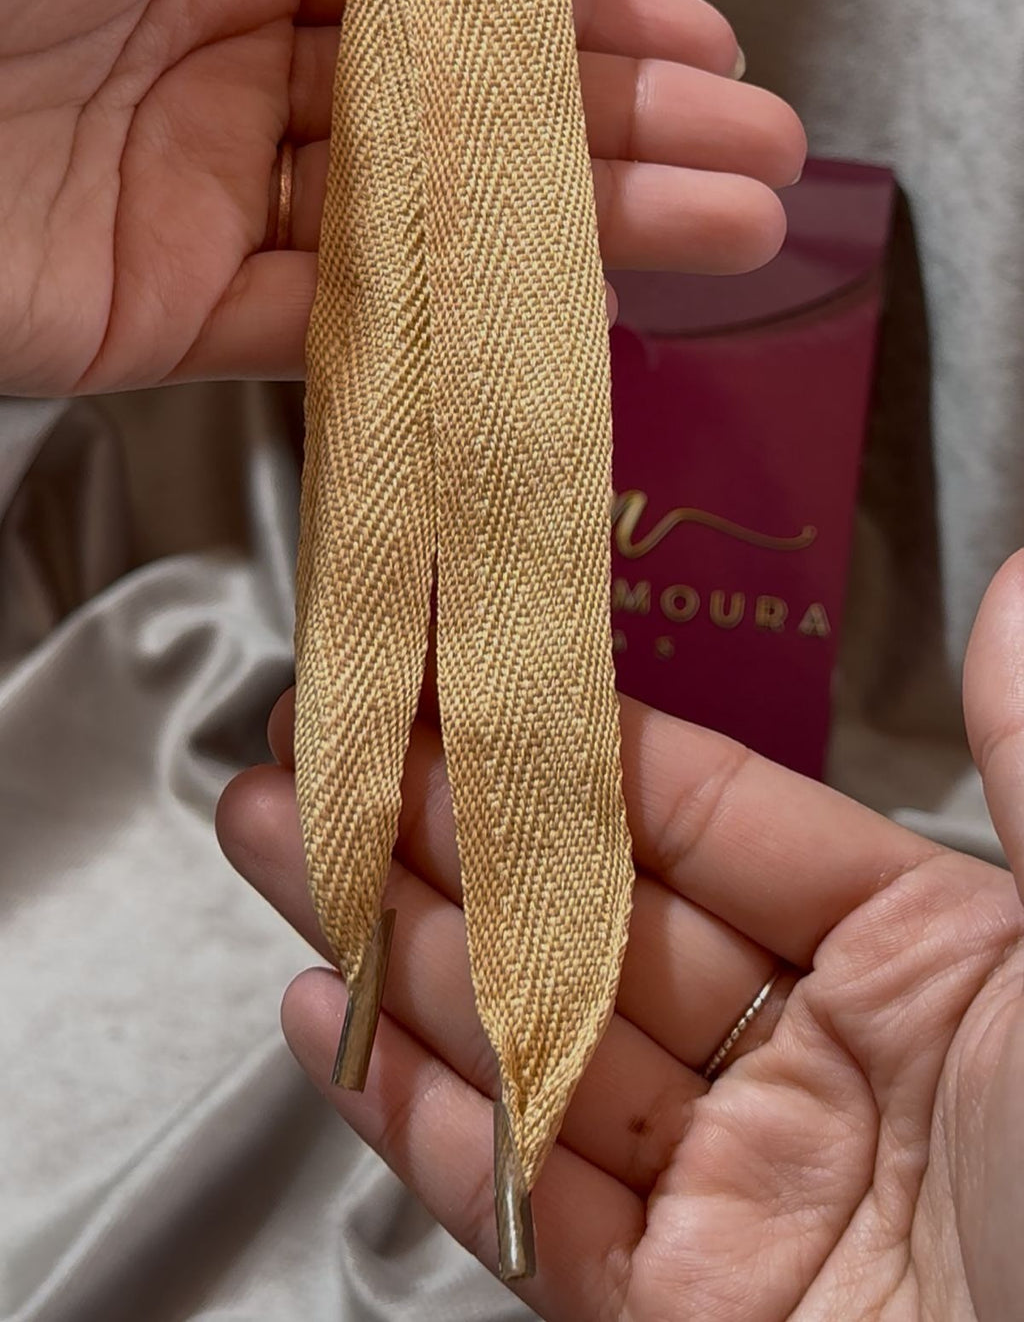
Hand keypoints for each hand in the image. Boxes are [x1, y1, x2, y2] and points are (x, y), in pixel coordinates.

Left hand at [1, 0, 803, 396]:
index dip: (590, 15)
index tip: (706, 48)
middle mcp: (232, 49)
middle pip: (464, 106)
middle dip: (623, 130)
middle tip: (759, 167)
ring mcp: (210, 188)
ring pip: (424, 219)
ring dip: (575, 232)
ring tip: (725, 238)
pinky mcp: (174, 311)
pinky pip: (330, 325)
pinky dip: (440, 325)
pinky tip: (553, 321)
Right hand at [217, 554, 1023, 1321]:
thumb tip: (1010, 586)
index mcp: (910, 951)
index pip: (700, 816)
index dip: (567, 746)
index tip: (450, 677)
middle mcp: (811, 1057)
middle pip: (586, 921)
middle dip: (434, 830)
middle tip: (310, 749)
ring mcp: (739, 1188)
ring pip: (534, 1044)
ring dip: (391, 949)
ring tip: (272, 843)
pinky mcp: (686, 1318)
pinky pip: (529, 1207)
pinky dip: (419, 1121)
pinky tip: (322, 1024)